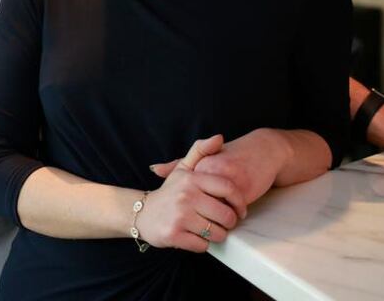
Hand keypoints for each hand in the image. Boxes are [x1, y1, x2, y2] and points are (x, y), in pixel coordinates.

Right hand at [139, 134, 246, 252]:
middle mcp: (186, 196)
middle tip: (224, 222)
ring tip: (210, 228)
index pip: (228, 189)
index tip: (240, 210)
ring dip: (217, 234)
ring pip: (217, 233)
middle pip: (226, 215)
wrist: (143, 213)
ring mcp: (180, 216)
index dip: (240, 202)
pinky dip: (203, 243)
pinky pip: (204, 245)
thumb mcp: (183, 169)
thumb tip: (220, 137)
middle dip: (229, 222)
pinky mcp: (174, 235)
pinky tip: (196, 235)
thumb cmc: (170, 192)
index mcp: (191, 179)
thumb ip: (201, 151)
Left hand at [152, 129, 289, 205]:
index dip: (190, 208)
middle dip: (206, 218)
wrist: (264, 150)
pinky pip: (233, 210)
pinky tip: (239, 211)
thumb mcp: (204, 158)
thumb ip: (178, 165)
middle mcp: (210, 171)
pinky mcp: (243, 189)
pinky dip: (235, 214)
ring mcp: (226, 180)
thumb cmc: (232, 155)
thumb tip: (154, 169)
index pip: (186, 196)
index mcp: (198, 165)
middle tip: (211, 218)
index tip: (193, 211)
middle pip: (201, 207)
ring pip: (218, 210)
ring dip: (222, 218)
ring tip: (226, 216)